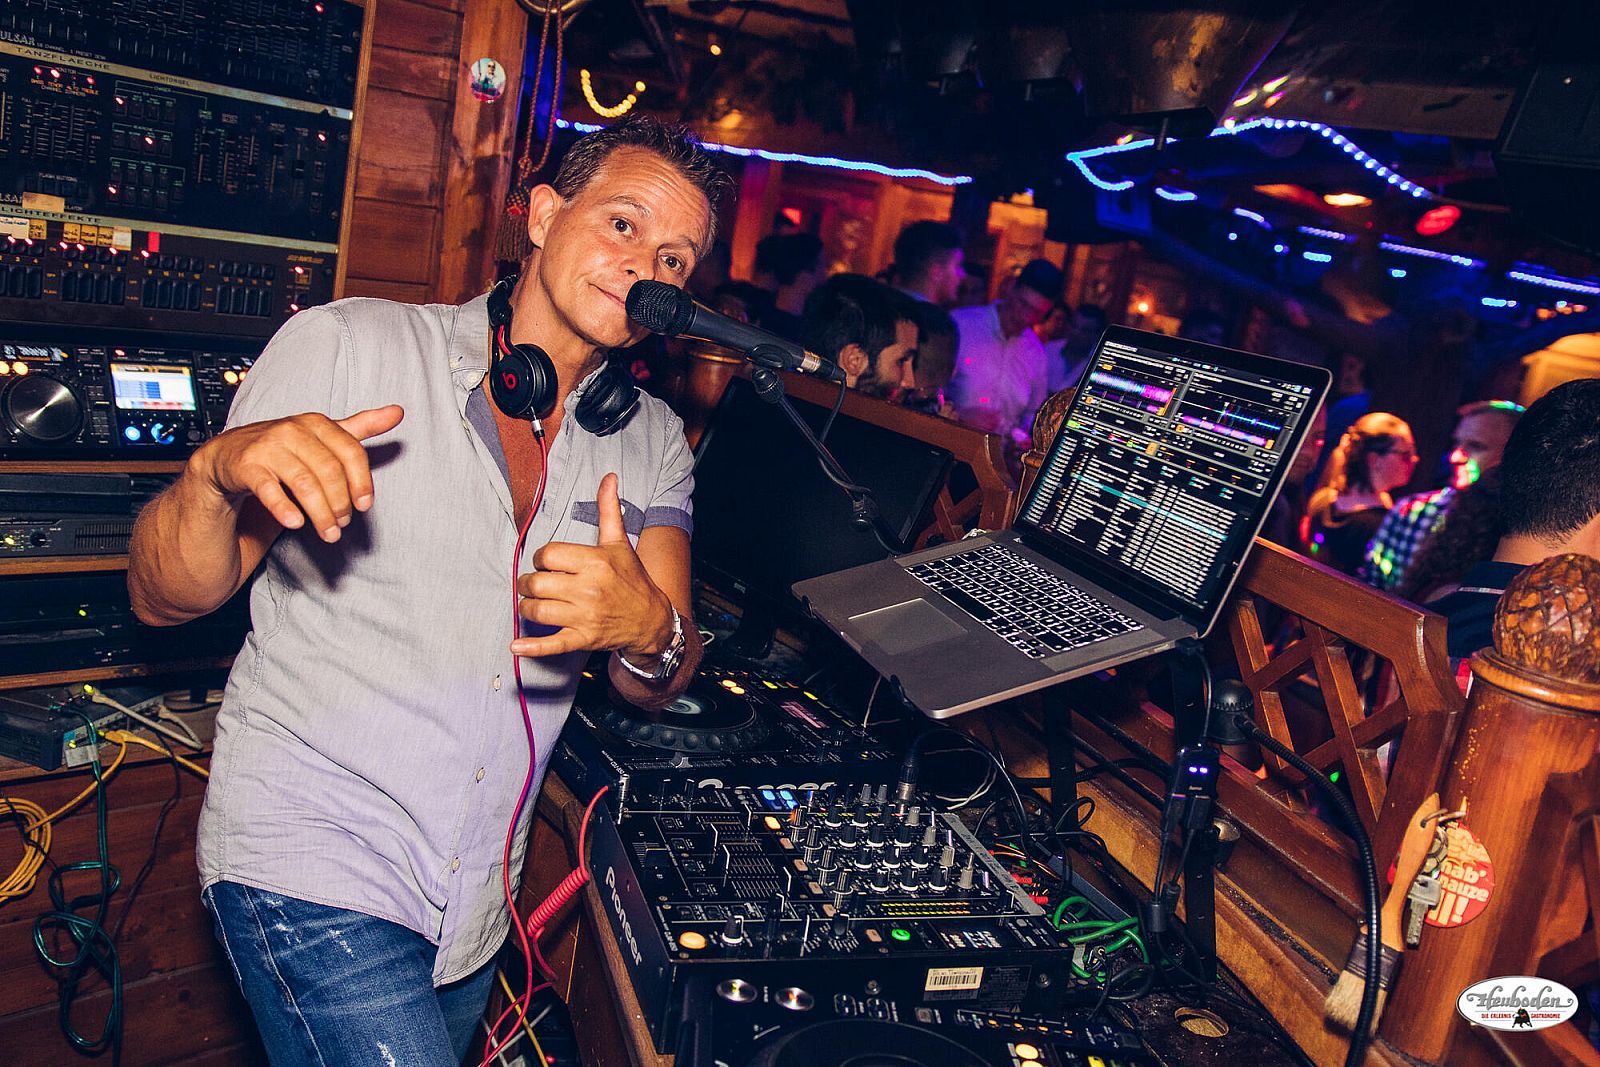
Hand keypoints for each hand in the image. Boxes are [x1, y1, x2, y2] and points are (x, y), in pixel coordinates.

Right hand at [190, 405, 403, 540]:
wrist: (229, 456)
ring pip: (304, 483)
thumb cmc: (286, 449)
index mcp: (317, 423)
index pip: (351, 452)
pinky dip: (284, 508)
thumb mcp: (324, 436)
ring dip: (320, 513)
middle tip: (342, 526)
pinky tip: (295, 523)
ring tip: (328, 534)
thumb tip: (399, 411)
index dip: (362, 482)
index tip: (365, 506)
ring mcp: (268, 447)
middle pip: (329, 471)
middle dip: (340, 503)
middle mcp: (292, 430)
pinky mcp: (246, 466)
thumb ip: (361, 427)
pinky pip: (268, 489)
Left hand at [512, 473, 672, 658]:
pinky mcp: (583, 639)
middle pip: (537, 583)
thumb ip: (609, 510)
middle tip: (534, 583)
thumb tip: (608, 477)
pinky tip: (516, 646)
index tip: (547, 563)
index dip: (541, 558)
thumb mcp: (619, 543)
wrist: (651, 619)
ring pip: (537, 611)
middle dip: (529, 583)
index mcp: (595, 562)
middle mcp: (589, 589)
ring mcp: (585, 617)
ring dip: (527, 606)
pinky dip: (531, 647)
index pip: (547, 555)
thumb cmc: (632, 579)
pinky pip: (551, 645)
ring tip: (533, 602)